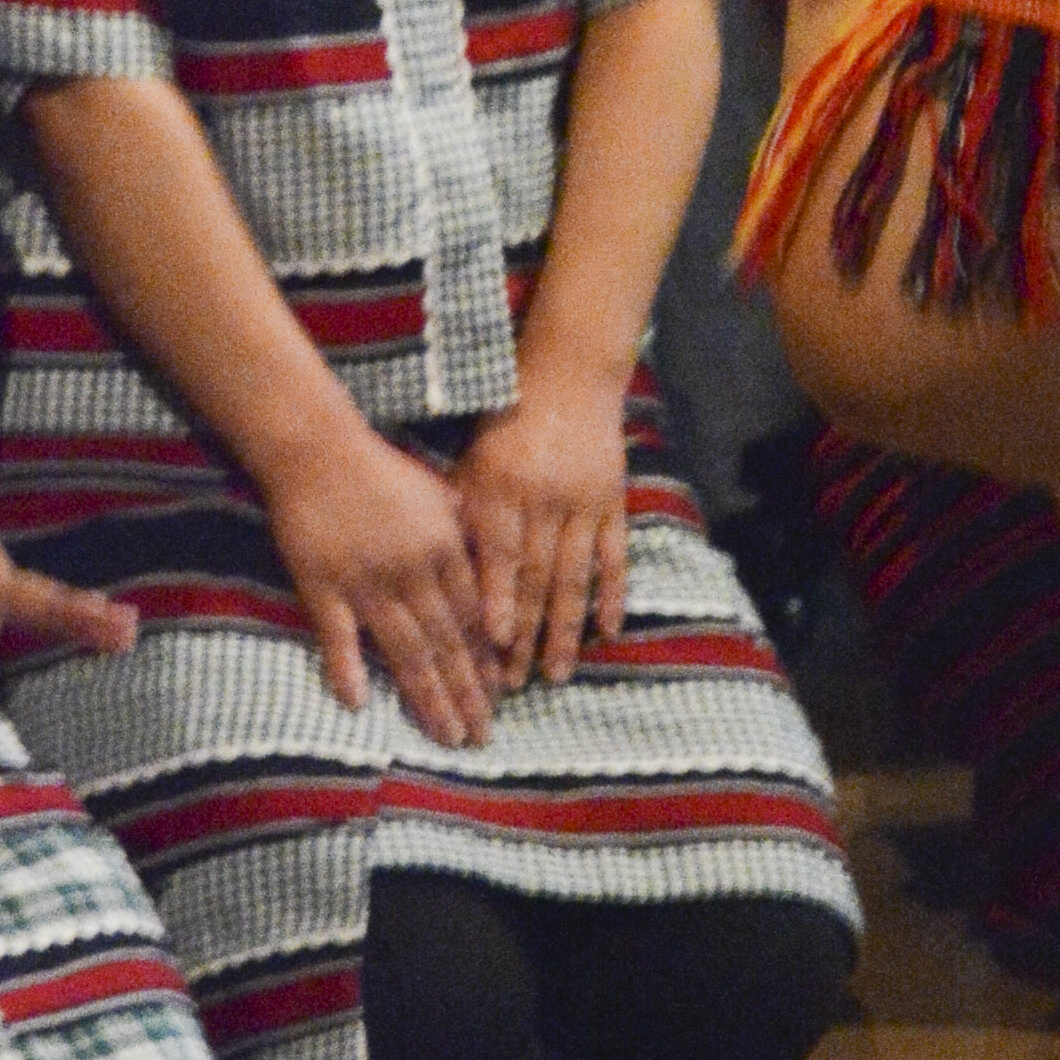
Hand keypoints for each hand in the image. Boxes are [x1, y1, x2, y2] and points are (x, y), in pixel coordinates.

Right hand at [265, 420, 492, 744]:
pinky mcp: (322, 587)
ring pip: (404, 651)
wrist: (319, 450)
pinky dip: (346, 670)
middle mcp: (413, 571)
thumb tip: (495, 567)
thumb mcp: (442, 492)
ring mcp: (366, 583)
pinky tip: (359, 705)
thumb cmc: (383, 469)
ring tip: (447, 736)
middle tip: (484, 736)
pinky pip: (337, 637)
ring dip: (428, 698)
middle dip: (467, 694)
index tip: (502, 695)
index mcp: (445, 547)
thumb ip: (468, 531)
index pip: (474, 615)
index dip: (487, 660)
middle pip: (446, 643)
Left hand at [456, 371, 632, 691]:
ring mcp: (583, 502)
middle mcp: (544, 500)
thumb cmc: (507, 421)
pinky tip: (608, 630)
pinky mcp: (613, 501)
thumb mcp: (472, 460)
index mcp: (503, 489)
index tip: (493, 647)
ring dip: (567, 629)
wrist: (569, 375)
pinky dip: (612, 593)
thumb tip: (445, 575)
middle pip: (535, 578)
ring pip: (574, 576)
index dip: (498, 601)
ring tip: (559, 674)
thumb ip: (461, 513)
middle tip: (516, 684)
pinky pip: (614, 555)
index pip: (500, 556)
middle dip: (526, 635)